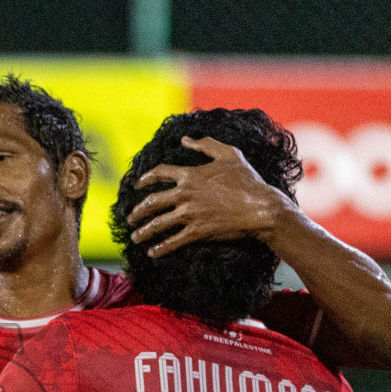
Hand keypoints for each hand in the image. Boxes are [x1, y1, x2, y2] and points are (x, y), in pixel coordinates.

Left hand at [128, 136, 301, 257]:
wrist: (260, 207)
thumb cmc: (247, 180)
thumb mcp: (229, 154)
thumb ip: (205, 145)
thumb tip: (185, 139)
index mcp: (189, 174)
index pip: (159, 173)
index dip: (146, 179)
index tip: (138, 185)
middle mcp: (185, 194)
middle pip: (152, 202)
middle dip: (138, 211)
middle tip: (130, 218)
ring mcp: (189, 214)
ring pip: (158, 223)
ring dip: (144, 232)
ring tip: (135, 238)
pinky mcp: (197, 232)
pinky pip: (173, 242)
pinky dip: (161, 248)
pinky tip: (153, 252)